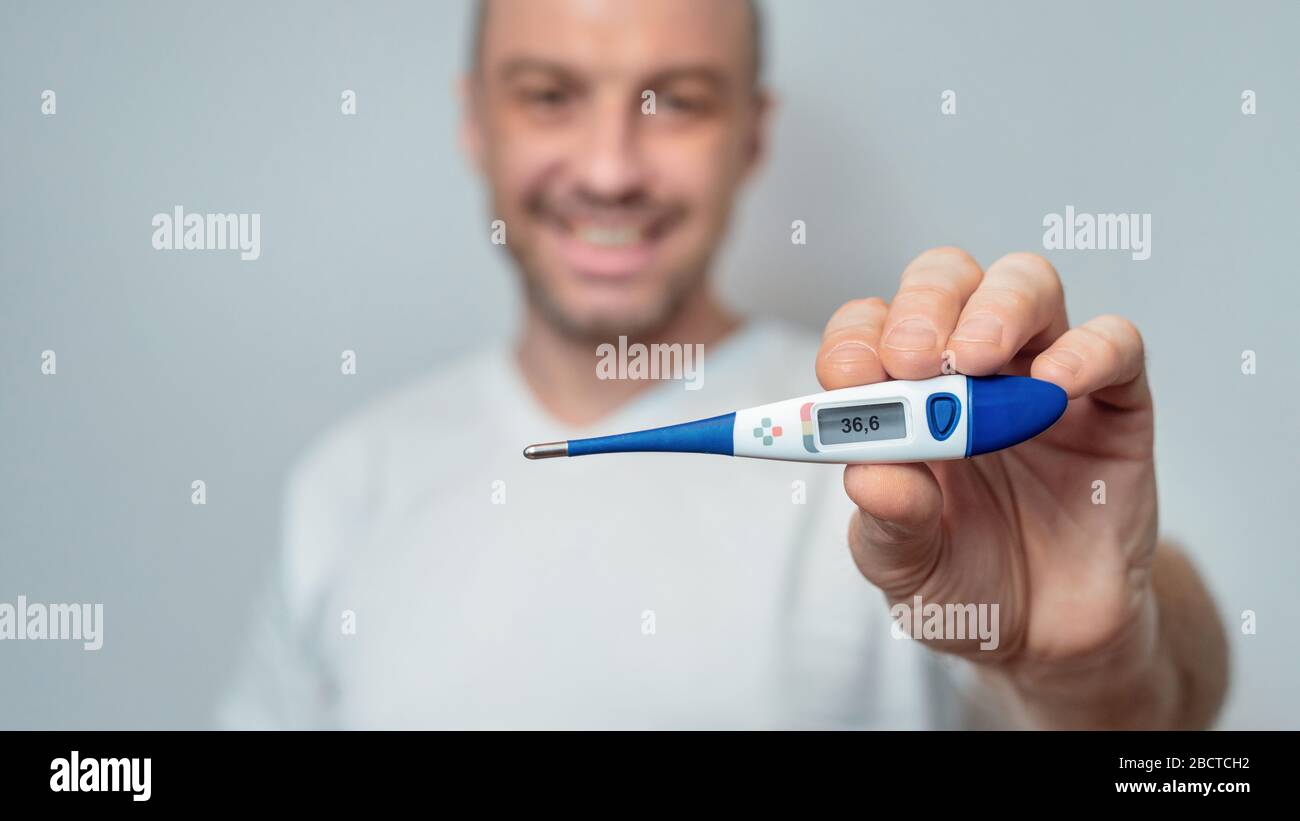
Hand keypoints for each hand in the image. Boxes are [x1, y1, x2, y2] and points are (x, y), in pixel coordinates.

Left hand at [816, 247, 1165, 723]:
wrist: (1049, 637)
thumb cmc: (964, 581)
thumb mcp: (906, 566)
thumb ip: (888, 521)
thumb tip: (867, 474)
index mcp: (902, 397)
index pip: (870, 329)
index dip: (856, 339)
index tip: (848, 376)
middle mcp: (969, 371)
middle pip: (946, 280)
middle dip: (924, 305)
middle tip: (916, 358)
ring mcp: (1041, 378)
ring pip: (1027, 284)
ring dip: (998, 307)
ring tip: (977, 360)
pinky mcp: (1114, 404)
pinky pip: (1115, 344)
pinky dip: (1087, 351)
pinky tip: (1056, 386)